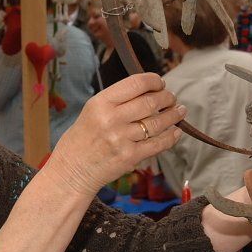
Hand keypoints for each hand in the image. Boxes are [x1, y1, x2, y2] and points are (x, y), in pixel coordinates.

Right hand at [48, 73, 185, 196]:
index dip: (154, 81)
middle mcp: (111, 119)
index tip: (160, 83)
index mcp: (101, 103)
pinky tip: (176, 131)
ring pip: (158, 122)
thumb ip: (117, 100)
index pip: (136, 83)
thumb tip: (148, 91)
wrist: (72, 170)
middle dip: (167, 98)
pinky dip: (171, 136)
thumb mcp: (92, 111)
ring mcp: (122, 139)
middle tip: (171, 98)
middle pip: (150, 102)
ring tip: (179, 111)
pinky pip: (158, 144)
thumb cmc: (82, 139)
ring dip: (173, 115)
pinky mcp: (130, 157)